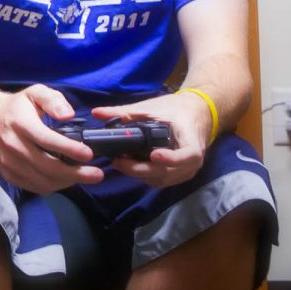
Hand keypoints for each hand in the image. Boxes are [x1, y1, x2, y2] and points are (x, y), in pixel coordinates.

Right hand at [0, 84, 102, 194]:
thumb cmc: (16, 106)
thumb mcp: (35, 93)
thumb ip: (53, 100)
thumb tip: (68, 115)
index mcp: (19, 123)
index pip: (45, 139)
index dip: (69, 149)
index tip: (89, 154)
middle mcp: (12, 144)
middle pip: (46, 166)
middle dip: (75, 173)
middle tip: (97, 174)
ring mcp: (8, 162)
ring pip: (42, 180)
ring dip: (67, 182)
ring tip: (85, 177)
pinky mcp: (7, 173)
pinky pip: (34, 186)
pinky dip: (53, 186)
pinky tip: (64, 179)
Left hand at [92, 91, 210, 188]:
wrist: (194, 114)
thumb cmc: (174, 109)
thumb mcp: (152, 108)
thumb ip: (125, 112)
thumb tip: (96, 113)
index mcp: (192, 141)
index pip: (189, 156)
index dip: (172, 159)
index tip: (154, 155)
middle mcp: (192, 161)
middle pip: (168, 172)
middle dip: (141, 169)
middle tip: (118, 161)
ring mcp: (186, 170)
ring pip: (162, 179)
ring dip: (140, 174)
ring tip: (121, 162)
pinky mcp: (178, 174)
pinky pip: (161, 180)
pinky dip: (145, 175)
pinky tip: (130, 166)